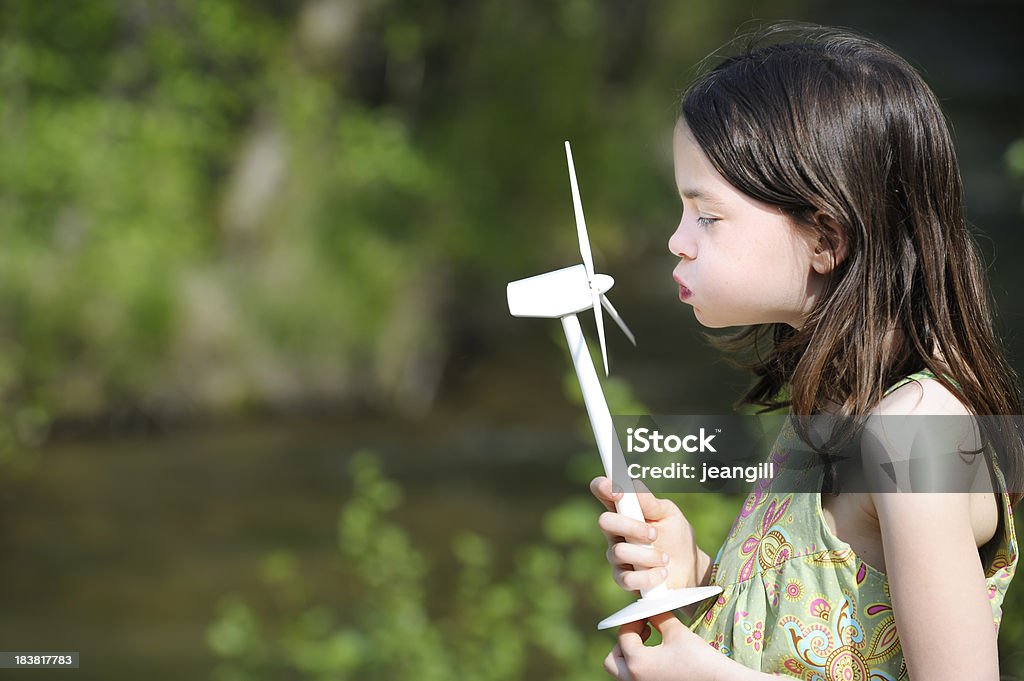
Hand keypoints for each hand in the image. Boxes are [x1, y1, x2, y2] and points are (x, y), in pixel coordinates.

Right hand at [591, 476, 710, 593]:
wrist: (689, 569)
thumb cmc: (676, 536)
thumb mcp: (668, 514)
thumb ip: (651, 502)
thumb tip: (633, 484)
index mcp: (624, 510)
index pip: (602, 492)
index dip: (603, 487)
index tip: (619, 492)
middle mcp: (615, 531)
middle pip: (604, 522)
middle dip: (631, 527)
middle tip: (654, 534)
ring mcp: (617, 556)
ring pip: (619, 551)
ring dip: (648, 555)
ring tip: (665, 558)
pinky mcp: (623, 579)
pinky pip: (626, 579)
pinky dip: (648, 576)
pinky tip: (662, 573)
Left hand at [604, 613, 735, 680]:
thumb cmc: (700, 659)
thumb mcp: (677, 633)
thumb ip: (658, 618)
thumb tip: (649, 608)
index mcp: (638, 663)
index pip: (623, 636)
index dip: (633, 621)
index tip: (645, 616)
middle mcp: (634, 680)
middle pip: (612, 660)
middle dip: (623, 643)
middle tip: (641, 633)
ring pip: (622, 672)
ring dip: (630, 656)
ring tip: (649, 644)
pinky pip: (635, 679)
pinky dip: (639, 667)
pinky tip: (657, 658)